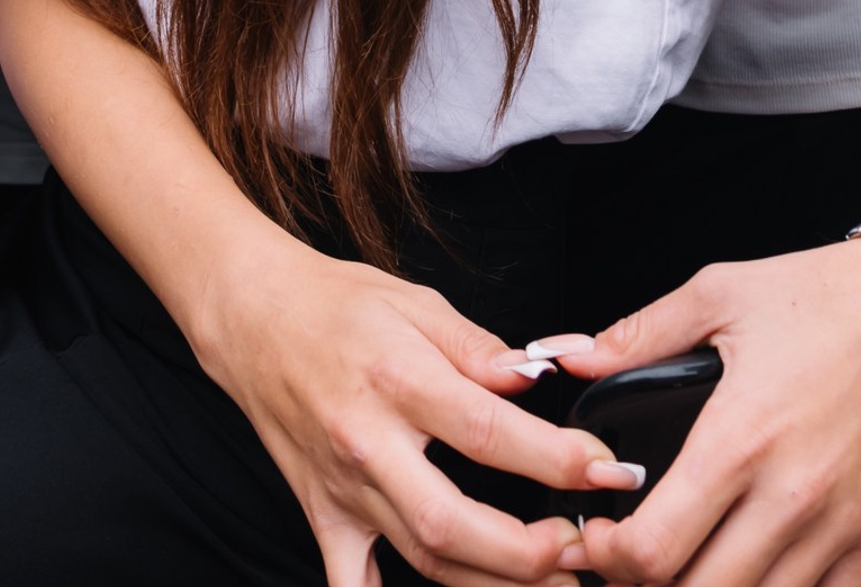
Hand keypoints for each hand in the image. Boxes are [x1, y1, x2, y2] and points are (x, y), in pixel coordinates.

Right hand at [194, 232, 631, 586]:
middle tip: (584, 552)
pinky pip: (349, 582)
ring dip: (491, 584)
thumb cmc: (337, 304)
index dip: (555, 460)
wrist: (252, 315)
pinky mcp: (323, 513)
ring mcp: (343, 486)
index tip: (607, 472)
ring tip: (552, 584)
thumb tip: (537, 378)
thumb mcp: (416, 303)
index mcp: (398, 378)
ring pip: (421, 556)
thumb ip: (479, 348)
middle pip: (452, 521)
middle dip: (526, 552)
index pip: (488, 431)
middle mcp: (367, 440)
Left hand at [547, 238, 860, 584]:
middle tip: (629, 560)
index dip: (609, 558)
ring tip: (685, 564)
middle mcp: (791, 498)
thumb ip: (639, 334)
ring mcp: (838, 530)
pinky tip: (749, 573)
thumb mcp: (721, 292)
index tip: (596, 537)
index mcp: (741, 438)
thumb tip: (574, 358)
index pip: (657, 549)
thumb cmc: (828, 296)